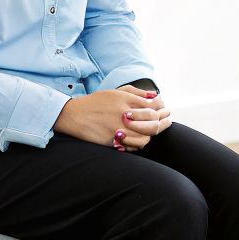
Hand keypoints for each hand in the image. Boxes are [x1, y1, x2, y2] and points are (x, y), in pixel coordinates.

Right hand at [56, 88, 171, 150]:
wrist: (74, 115)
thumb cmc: (96, 102)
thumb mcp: (115, 92)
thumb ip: (136, 93)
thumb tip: (155, 96)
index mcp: (125, 100)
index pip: (153, 107)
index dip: (161, 110)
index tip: (164, 112)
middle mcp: (124, 114)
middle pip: (153, 123)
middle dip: (161, 124)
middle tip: (163, 123)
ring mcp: (118, 129)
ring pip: (145, 138)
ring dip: (148, 136)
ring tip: (148, 133)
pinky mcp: (112, 141)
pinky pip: (132, 147)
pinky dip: (136, 145)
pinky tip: (136, 140)